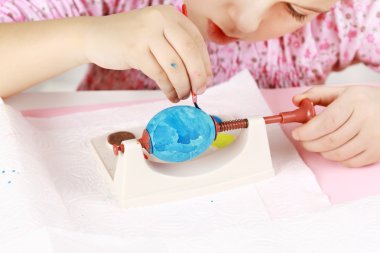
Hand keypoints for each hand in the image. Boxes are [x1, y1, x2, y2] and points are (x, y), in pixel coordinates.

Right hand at [84, 5, 211, 101]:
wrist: (95, 36)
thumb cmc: (131, 39)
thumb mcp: (156, 34)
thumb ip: (177, 48)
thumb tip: (202, 76)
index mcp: (170, 15)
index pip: (197, 40)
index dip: (205, 63)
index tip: (207, 80)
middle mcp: (160, 20)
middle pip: (190, 52)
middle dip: (198, 76)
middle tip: (199, 91)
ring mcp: (146, 34)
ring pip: (175, 66)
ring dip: (182, 86)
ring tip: (182, 96)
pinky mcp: (134, 50)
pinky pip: (159, 74)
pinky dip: (168, 88)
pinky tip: (170, 95)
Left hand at [292, 86, 379, 166]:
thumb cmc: (367, 101)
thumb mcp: (344, 92)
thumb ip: (317, 94)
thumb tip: (296, 100)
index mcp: (355, 101)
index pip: (327, 122)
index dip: (307, 131)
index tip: (296, 134)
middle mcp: (366, 120)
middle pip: (330, 140)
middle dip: (310, 143)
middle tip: (303, 140)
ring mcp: (373, 138)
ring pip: (337, 154)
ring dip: (321, 151)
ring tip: (318, 143)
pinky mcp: (377, 152)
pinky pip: (349, 162)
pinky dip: (337, 158)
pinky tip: (335, 148)